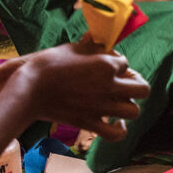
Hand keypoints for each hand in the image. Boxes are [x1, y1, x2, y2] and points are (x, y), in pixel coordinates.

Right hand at [16, 36, 149, 140]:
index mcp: (107, 65)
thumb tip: (96, 38)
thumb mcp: (71, 48)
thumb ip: (89, 45)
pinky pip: (116, 134)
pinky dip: (119, 130)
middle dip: (137, 84)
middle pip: (143, 88)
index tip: (105, 62)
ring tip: (121, 102)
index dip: (117, 61)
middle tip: (125, 83)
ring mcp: (101, 107)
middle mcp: (109, 86)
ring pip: (134, 111)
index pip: (125, 62)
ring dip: (130, 106)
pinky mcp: (90, 123)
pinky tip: (116, 123)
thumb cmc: (47, 65)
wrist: (28, 89)